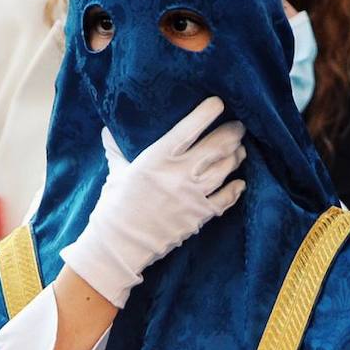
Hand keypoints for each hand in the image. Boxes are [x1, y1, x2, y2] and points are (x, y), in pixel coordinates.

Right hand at [59, 97, 245, 307]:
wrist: (119, 246)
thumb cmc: (114, 207)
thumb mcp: (116, 173)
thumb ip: (118, 149)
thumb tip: (110, 130)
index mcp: (156, 159)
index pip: (188, 129)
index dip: (206, 113)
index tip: (218, 104)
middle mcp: (179, 174)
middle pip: (216, 146)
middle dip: (231, 133)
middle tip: (238, 126)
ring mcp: (192, 196)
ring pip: (225, 169)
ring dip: (236, 157)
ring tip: (239, 150)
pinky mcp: (200, 216)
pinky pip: (226, 198)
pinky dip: (235, 188)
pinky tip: (239, 182)